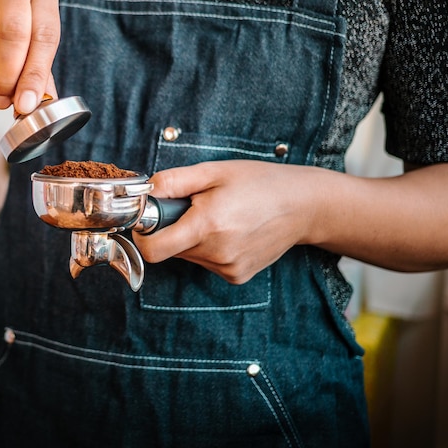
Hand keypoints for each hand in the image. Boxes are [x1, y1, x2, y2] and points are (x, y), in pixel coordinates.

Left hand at [133, 160, 316, 283]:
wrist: (302, 205)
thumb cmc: (260, 183)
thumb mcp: (215, 171)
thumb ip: (175, 181)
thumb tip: (145, 192)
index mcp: (207, 225)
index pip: (154, 250)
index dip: (144, 234)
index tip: (150, 219)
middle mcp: (217, 254)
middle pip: (171, 249)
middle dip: (174, 228)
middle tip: (197, 207)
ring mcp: (228, 268)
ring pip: (189, 256)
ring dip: (193, 238)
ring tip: (220, 217)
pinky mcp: (237, 276)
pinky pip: (208, 263)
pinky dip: (210, 248)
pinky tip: (232, 231)